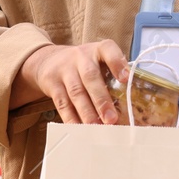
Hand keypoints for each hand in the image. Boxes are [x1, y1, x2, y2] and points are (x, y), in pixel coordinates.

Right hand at [15, 41, 130, 124]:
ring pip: (76, 92)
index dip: (117, 63)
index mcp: (97, 50)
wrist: (47, 60)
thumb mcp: (97, 59)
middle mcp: (80, 57)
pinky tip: (79, 129)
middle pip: (90, 77)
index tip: (126, 78)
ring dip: (87, 112)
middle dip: (101, 99)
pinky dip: (71, 118)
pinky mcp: (52, 84)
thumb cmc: (83, 64)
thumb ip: (113, 74)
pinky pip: (62, 103)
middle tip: (111, 118)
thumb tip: (132, 103)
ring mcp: (64, 70)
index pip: (108, 50)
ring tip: (96, 127)